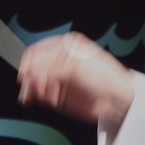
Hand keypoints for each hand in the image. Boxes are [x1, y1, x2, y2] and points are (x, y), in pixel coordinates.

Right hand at [16, 32, 133, 126]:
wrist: (116, 99)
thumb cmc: (105, 77)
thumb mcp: (76, 66)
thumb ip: (51, 68)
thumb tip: (30, 72)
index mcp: (64, 46)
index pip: (36, 51)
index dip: (30, 63)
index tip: (27, 74)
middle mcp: (59, 61)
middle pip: (33, 67)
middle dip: (32, 77)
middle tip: (35, 86)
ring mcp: (57, 78)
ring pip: (34, 82)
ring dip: (35, 89)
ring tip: (44, 94)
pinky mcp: (56, 93)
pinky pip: (40, 95)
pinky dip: (40, 97)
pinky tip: (48, 98)